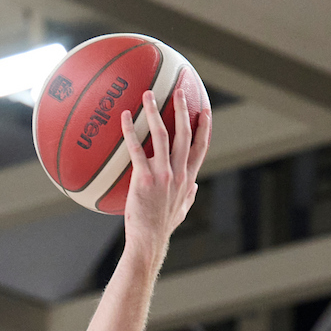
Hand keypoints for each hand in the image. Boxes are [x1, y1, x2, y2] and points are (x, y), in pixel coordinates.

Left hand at [119, 86, 210, 253]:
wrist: (149, 241)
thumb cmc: (162, 227)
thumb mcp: (182, 211)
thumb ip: (189, 196)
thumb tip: (194, 186)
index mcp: (188, 179)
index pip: (201, 147)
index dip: (205, 128)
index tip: (205, 110)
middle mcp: (179, 173)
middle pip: (185, 134)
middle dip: (184, 109)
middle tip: (179, 90)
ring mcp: (162, 175)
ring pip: (162, 134)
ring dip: (156, 111)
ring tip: (148, 94)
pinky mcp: (144, 178)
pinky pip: (136, 148)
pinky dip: (130, 130)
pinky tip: (125, 116)